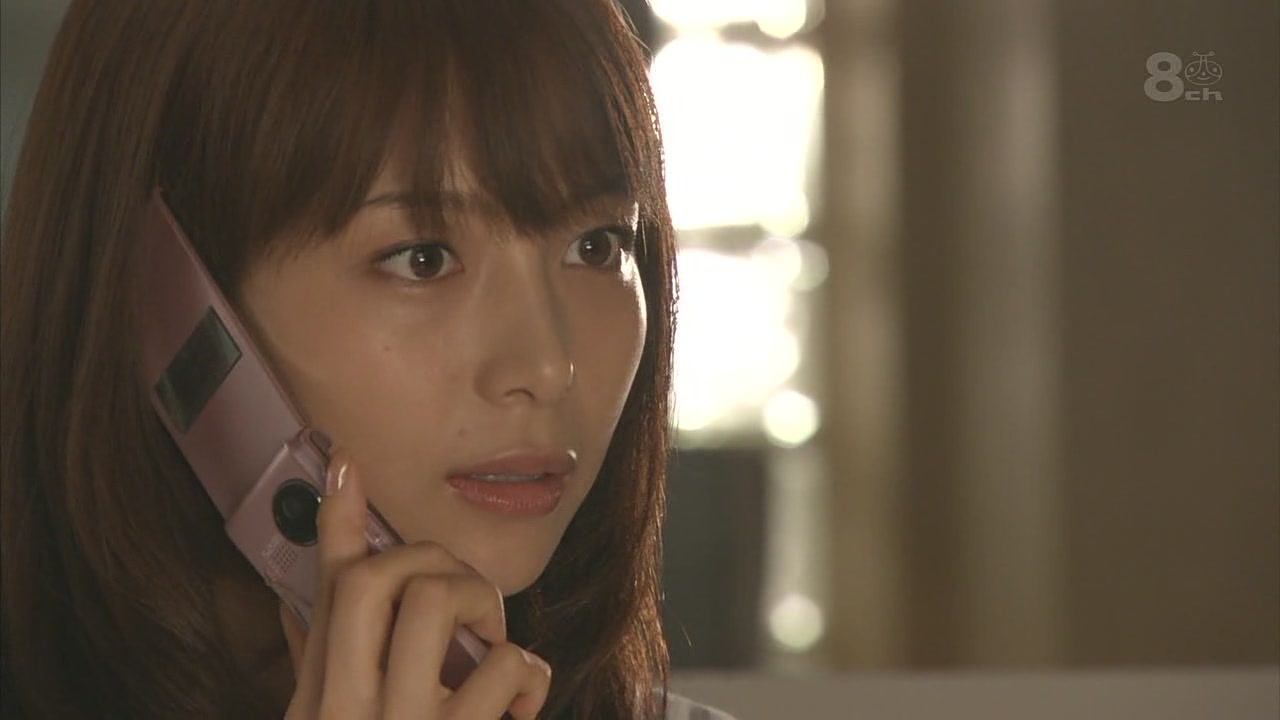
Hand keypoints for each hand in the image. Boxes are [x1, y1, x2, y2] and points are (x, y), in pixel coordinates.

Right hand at [279, 451, 551, 718]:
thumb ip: (320, 668)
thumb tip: (298, 603)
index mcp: (315, 701)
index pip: (323, 593)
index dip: (337, 521)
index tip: (348, 462)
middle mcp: (346, 711)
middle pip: (371, 579)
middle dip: (430, 559)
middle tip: (465, 592)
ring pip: (434, 600)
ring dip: (480, 601)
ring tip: (492, 642)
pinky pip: (503, 664)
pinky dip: (528, 672)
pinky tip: (521, 700)